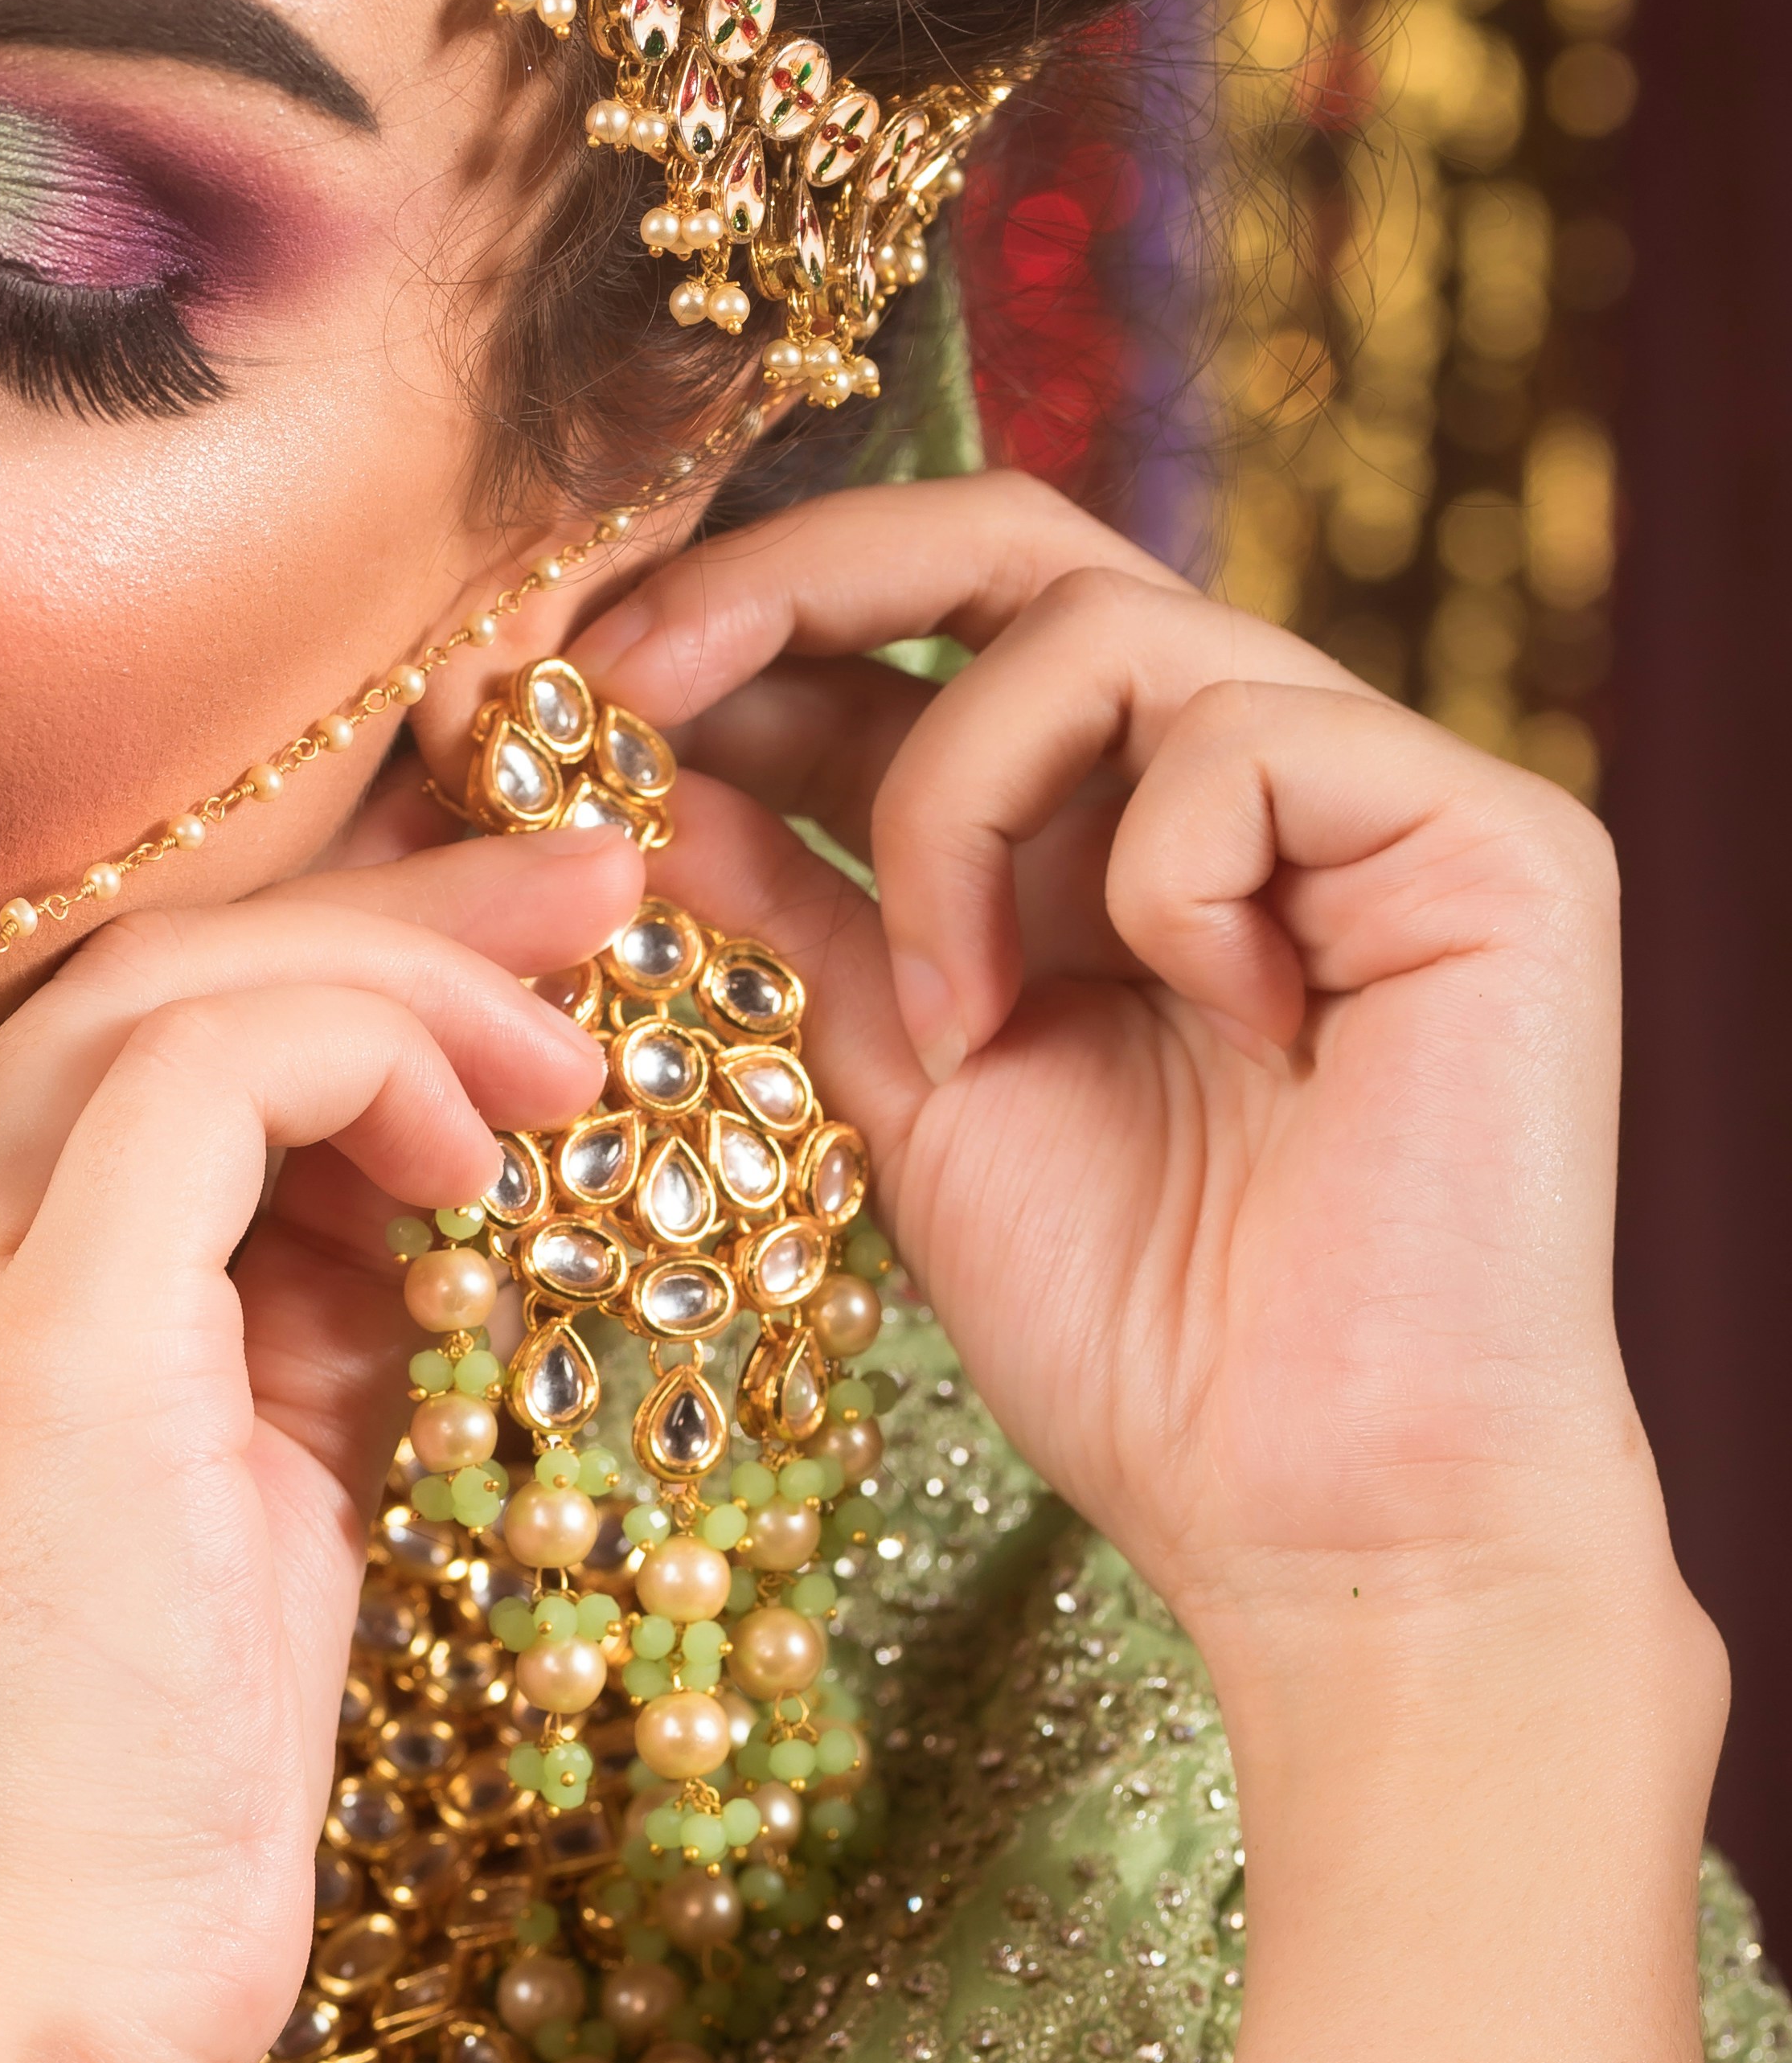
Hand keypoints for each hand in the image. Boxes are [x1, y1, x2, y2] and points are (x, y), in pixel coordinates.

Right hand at [0, 841, 622, 2062]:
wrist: (23, 2007)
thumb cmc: (118, 1772)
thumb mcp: (205, 1455)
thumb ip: (273, 1270)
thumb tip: (422, 1109)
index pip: (69, 989)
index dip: (303, 926)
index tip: (500, 932)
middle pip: (123, 948)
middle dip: (395, 901)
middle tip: (595, 901)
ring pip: (173, 977)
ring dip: (411, 982)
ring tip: (573, 1066)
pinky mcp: (27, 1337)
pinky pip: (216, 1069)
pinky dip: (373, 1064)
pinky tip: (475, 1166)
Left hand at [447, 472, 1680, 1683]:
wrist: (1327, 1518)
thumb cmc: (1139, 1338)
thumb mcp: (900, 1085)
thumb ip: (796, 911)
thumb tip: (636, 761)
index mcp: (1111, 831)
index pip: (928, 629)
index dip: (747, 625)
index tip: (568, 691)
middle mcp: (1251, 778)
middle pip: (1014, 544)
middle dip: (797, 578)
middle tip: (637, 669)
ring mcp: (1381, 793)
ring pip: (1102, 627)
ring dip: (957, 804)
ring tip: (957, 1014)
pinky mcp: (1494, 837)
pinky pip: (1247, 739)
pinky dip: (1153, 875)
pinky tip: (1204, 1022)